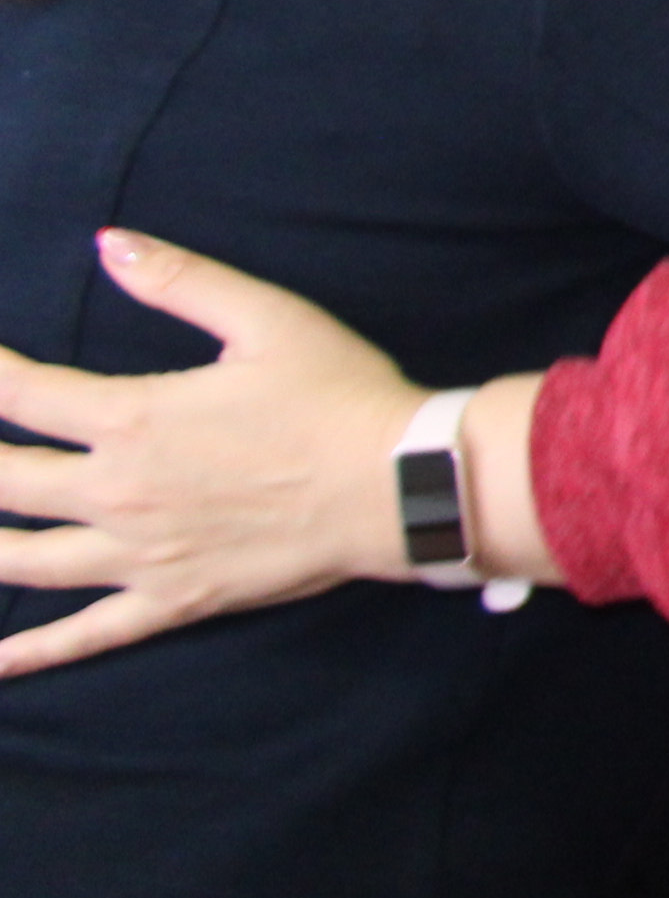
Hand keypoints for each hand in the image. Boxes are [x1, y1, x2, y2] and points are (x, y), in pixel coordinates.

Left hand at [0, 232, 433, 675]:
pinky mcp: (173, 599)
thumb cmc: (339, 396)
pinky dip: (32, 653)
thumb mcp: (268, 319)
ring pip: (24, 562)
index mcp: (134, 422)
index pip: (23, 393)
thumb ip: (181, 281)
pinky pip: (86, 635)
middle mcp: (118, 494)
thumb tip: (108, 244)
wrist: (400, 484)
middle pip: (6, 482)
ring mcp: (140, 556)